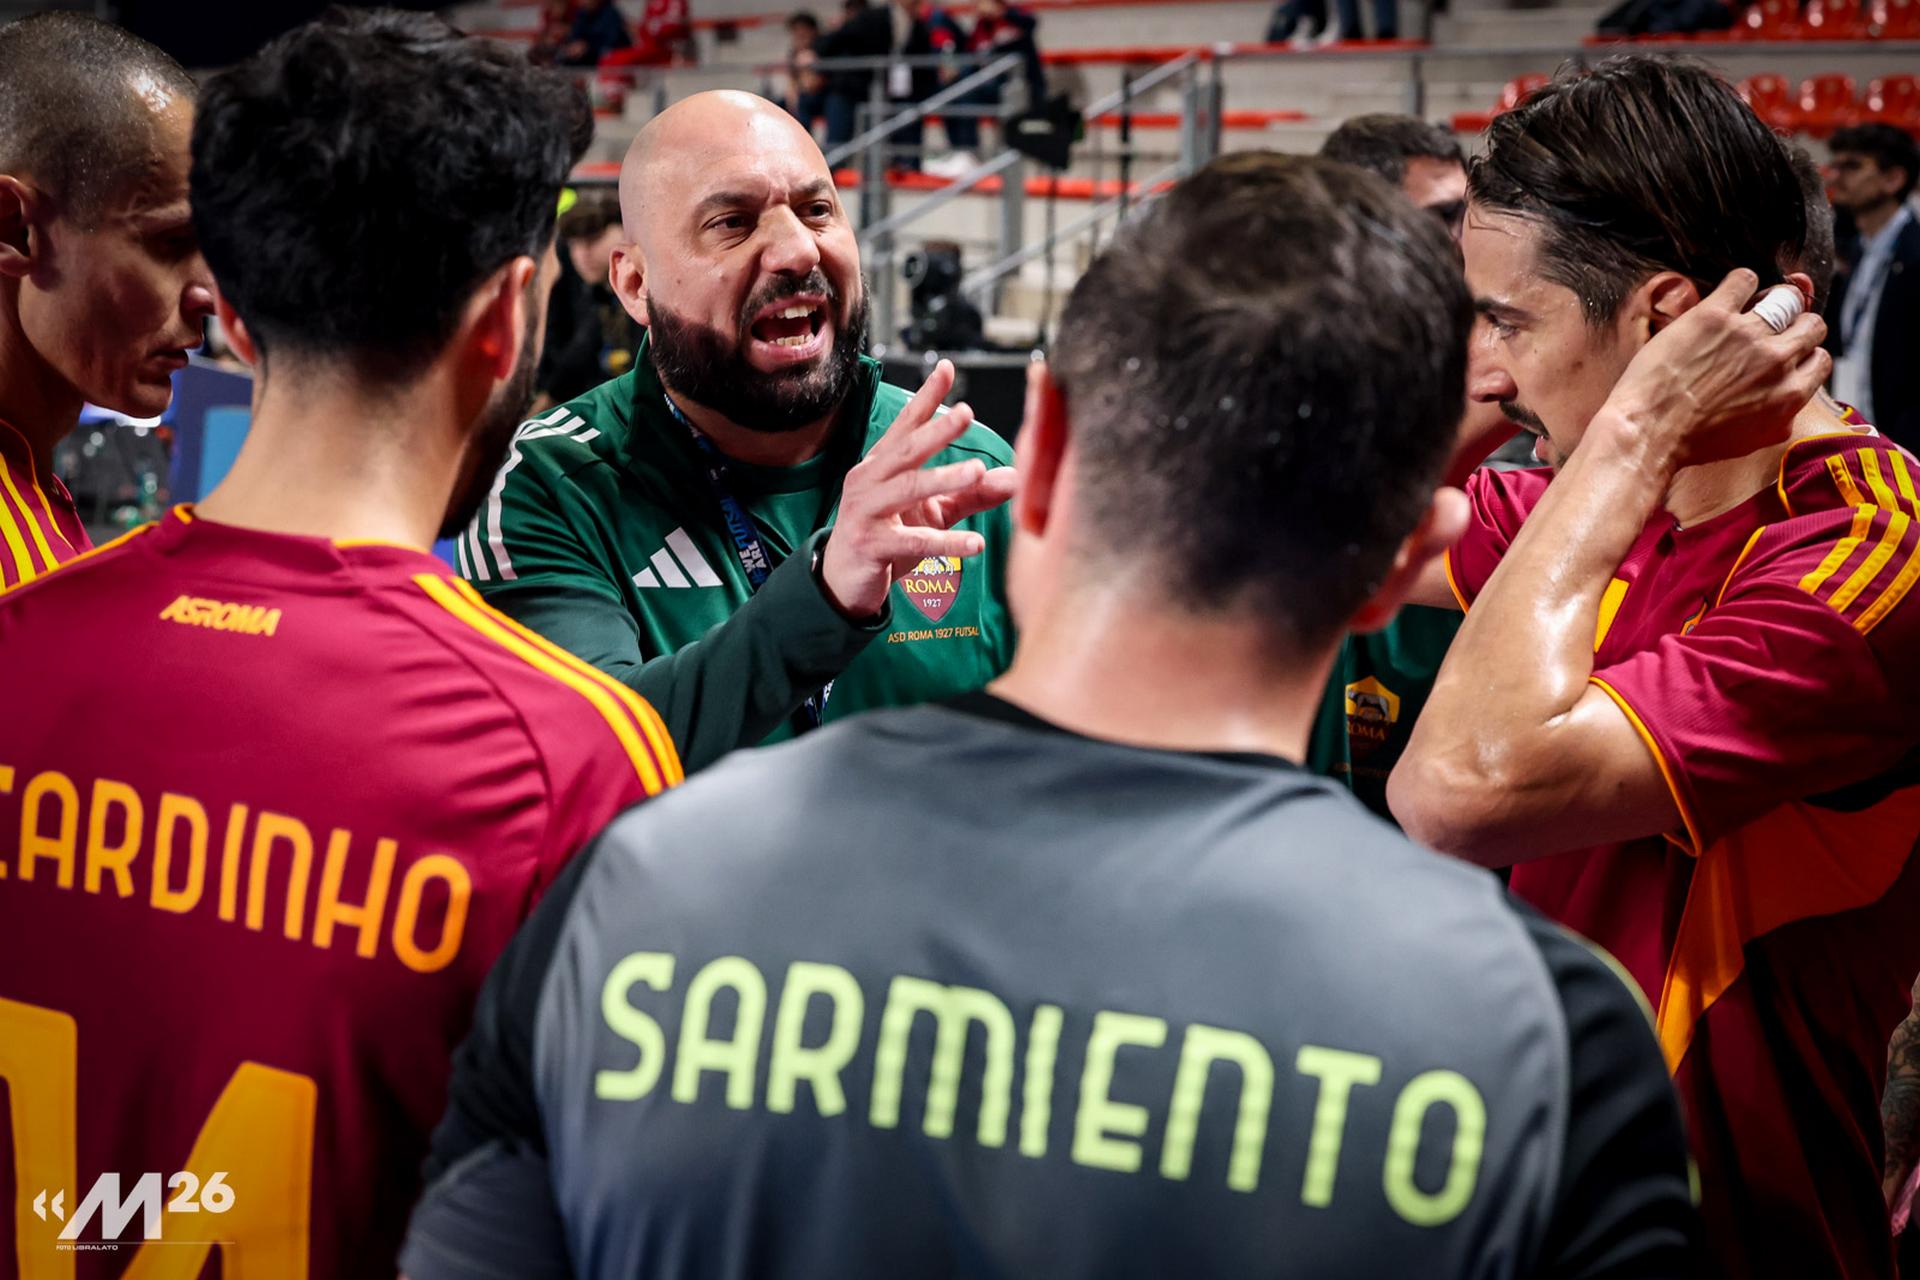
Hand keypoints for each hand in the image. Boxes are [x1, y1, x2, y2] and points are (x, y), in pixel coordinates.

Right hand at [820, 359, 1019, 618]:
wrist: (844, 581)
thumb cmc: (888, 537)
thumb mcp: (932, 512)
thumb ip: (970, 494)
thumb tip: (1014, 477)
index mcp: (882, 465)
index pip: (906, 425)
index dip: (926, 397)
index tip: (947, 369)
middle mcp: (869, 480)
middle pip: (907, 450)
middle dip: (937, 430)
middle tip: (966, 413)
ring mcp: (866, 512)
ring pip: (908, 489)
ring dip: (944, 478)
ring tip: (978, 472)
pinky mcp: (870, 545)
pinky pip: (912, 541)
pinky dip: (946, 543)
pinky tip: (976, 544)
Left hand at [1600, 268, 1830, 472]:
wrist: (1648, 432)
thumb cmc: (1693, 442)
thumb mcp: (1753, 440)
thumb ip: (1781, 419)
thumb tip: (1791, 406)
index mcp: (1791, 394)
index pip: (1821, 359)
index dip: (1804, 354)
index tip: (1787, 354)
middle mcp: (1777, 361)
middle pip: (1811, 325)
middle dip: (1795, 325)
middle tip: (1772, 329)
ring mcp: (1747, 334)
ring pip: (1786, 299)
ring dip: (1774, 301)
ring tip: (1753, 309)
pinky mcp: (1714, 316)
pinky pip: (1744, 280)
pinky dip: (1740, 283)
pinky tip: (1728, 296)